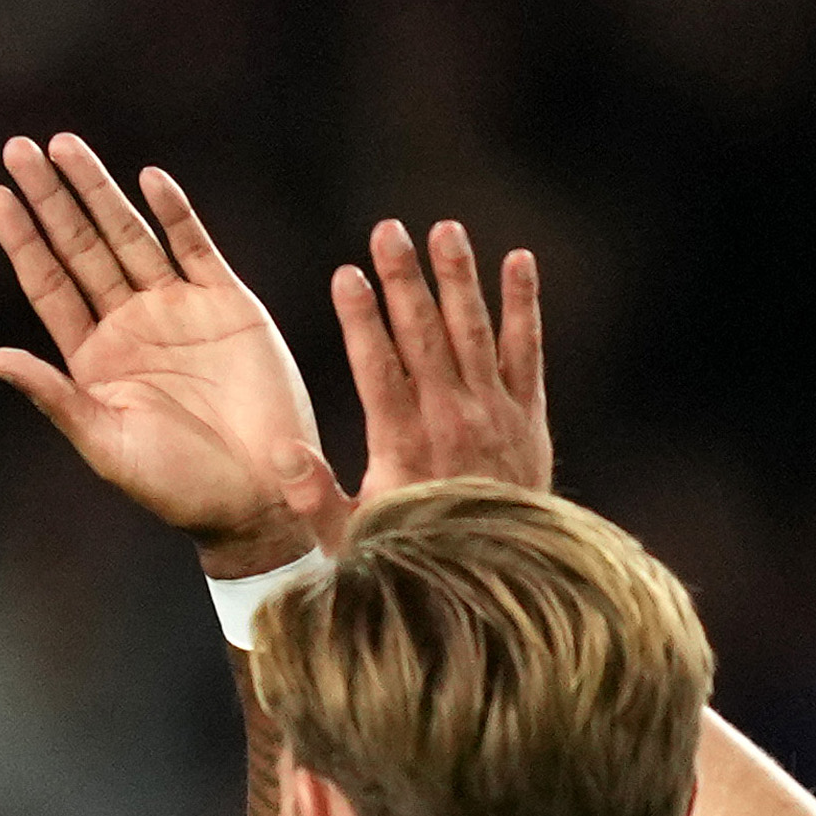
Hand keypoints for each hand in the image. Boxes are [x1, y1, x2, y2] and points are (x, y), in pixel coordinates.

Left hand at [0, 134, 320, 575]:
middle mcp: (131, 326)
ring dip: (100, 191)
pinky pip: (195, 248)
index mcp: (94, 360)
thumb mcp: (107, 446)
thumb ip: (54, 398)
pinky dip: (174, 213)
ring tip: (65, 145)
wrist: (261, 498)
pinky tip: (149, 179)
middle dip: (52, 199)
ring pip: (130, 236)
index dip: (22, 240)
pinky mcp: (228, 305)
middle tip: (18, 148)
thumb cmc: (180, 488)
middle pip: (81, 248)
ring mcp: (178, 310)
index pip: (49, 285)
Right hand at [274, 220, 548, 554]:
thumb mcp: (352, 544)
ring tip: (444, 229)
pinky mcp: (530, 418)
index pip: (378, 369)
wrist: (497, 587)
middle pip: (424, 336)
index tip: (346, 274)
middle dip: (404, 279)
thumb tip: (284, 452)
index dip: (361, 319)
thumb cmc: (413, 562)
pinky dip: (524, 305)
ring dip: (458, 278)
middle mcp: (451, 422)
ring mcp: (495, 416)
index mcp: (403, 446)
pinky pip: (528, 351)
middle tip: (388, 230)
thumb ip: (315, 499)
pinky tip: (519, 260)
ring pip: (475, 332)